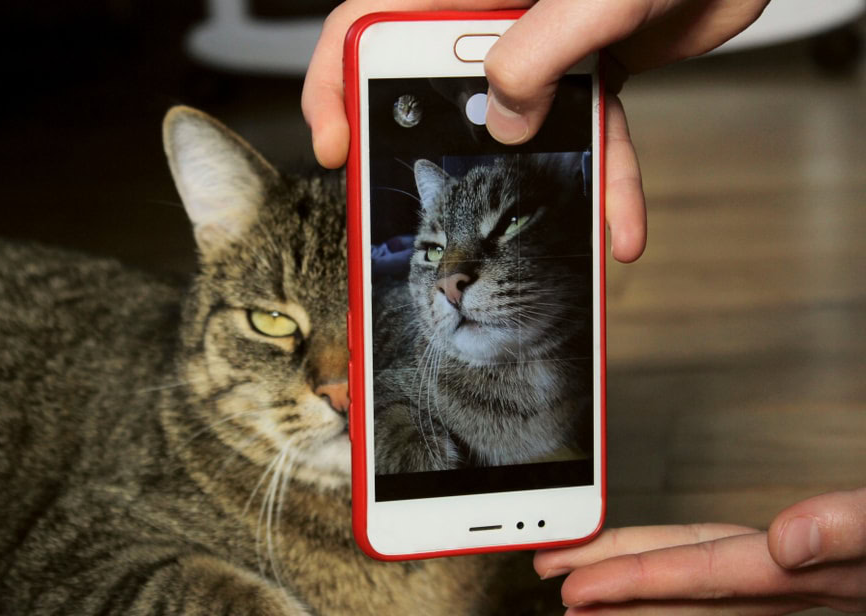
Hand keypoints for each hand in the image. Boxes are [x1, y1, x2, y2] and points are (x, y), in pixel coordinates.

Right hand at [301, 0, 768, 262]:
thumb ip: (534, 54)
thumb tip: (505, 121)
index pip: (370, 21)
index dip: (336, 83)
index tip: (337, 148)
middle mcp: (500, 17)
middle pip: (437, 96)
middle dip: (436, 165)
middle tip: (430, 222)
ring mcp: (547, 48)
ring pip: (520, 133)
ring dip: (537, 199)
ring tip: (538, 255)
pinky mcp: (594, 72)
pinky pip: (588, 138)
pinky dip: (605, 185)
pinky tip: (617, 230)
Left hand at [533, 488, 865, 615]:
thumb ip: (854, 529)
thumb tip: (786, 540)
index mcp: (812, 569)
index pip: (705, 574)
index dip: (636, 578)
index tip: (575, 583)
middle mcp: (798, 579)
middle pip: (689, 588)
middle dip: (617, 590)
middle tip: (553, 590)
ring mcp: (805, 576)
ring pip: (704, 589)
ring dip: (640, 594)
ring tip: (580, 605)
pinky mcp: (813, 565)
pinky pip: (732, 573)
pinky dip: (687, 576)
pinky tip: (667, 576)